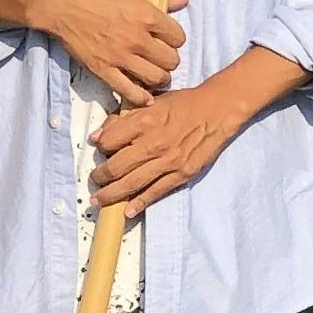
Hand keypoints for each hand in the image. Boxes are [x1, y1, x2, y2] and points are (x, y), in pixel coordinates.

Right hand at [31, 0, 187, 101]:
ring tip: (154, 74)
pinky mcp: (104, 70)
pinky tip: (144, 96)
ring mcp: (120, 56)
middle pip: (171, 60)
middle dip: (169, 60)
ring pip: (156, 78)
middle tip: (160, 58)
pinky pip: (130, 91)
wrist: (59, 5)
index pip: (178, 37)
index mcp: (146, 15)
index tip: (167, 40)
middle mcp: (137, 38)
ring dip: (159, 78)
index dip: (175, 40)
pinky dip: (140, 97)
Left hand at [90, 78, 246, 215]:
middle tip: (94, 180)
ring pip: (131, 183)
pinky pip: (155, 192)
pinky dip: (139, 203)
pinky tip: (127, 211)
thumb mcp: (151, 102)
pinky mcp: (182, 174)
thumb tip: (98, 136)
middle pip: (116, 167)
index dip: (100, 147)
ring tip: (99, 199)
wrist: (218, 111)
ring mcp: (168, 161)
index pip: (108, 142)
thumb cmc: (183, 104)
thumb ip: (123, 118)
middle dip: (99, 176)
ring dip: (111, 194)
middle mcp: (154, 143)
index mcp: (144, 121)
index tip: (99, 150)